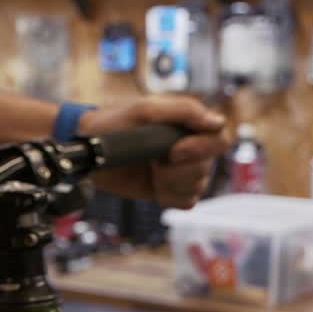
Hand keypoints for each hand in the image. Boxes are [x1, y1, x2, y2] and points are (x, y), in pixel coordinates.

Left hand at [79, 96, 229, 208]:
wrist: (92, 150)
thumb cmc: (115, 123)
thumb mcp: (146, 109)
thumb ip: (183, 111)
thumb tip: (218, 121)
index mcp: (190, 125)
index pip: (220, 138)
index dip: (203, 148)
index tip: (174, 152)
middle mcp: (193, 148)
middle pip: (207, 166)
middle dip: (178, 167)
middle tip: (154, 160)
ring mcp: (183, 171)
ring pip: (198, 185)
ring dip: (171, 180)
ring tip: (151, 169)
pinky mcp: (171, 190)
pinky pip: (187, 201)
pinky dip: (170, 194)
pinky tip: (154, 184)